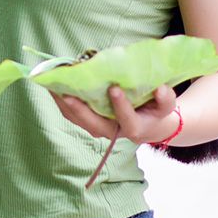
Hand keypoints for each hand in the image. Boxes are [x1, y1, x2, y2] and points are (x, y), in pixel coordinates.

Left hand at [50, 84, 177, 145]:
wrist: (147, 125)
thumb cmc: (155, 111)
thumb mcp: (165, 105)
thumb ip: (165, 99)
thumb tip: (160, 89)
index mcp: (135, 127)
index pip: (127, 120)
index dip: (121, 106)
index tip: (114, 88)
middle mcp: (113, 132)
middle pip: (94, 125)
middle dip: (80, 109)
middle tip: (68, 93)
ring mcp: (98, 128)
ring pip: (78, 120)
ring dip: (64, 104)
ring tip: (52, 85)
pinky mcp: (88, 123)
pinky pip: (71, 114)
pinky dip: (61, 101)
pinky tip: (52, 86)